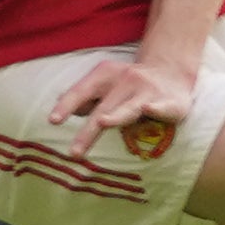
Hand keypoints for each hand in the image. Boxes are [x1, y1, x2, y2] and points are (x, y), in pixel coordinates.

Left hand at [46, 48, 198, 141]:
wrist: (171, 70)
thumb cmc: (130, 83)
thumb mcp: (105, 84)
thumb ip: (85, 98)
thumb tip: (57, 110)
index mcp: (105, 75)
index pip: (82, 91)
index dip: (67, 105)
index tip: (53, 121)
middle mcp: (126, 80)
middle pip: (103, 109)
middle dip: (88, 132)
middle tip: (74, 153)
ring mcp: (148, 91)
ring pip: (130, 108)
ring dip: (117, 115)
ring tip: (103, 123)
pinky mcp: (170, 101)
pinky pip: (162, 106)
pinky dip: (156, 108)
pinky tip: (150, 109)